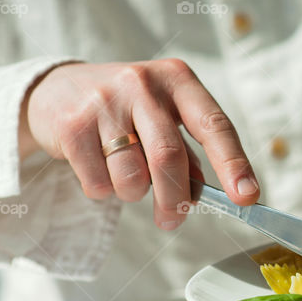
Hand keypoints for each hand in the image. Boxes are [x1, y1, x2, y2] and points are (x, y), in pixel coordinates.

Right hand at [20, 59, 258, 229]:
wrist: (54, 90)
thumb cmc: (125, 111)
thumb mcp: (163, 117)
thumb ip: (189, 152)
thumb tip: (212, 195)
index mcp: (177, 80)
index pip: (214, 125)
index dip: (233, 164)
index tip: (247, 196)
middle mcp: (143, 84)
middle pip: (169, 157)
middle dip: (175, 200)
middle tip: (173, 220)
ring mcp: (105, 102)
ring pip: (133, 177)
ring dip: (134, 194)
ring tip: (126, 179)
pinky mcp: (72, 125)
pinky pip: (99, 183)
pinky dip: (104, 191)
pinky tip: (97, 168)